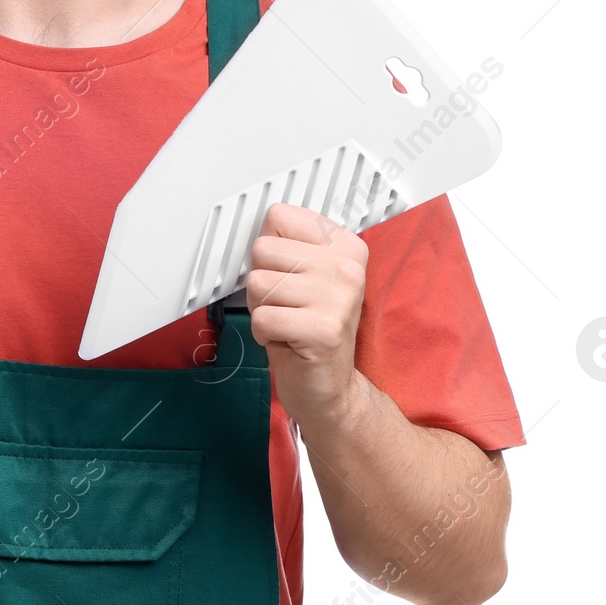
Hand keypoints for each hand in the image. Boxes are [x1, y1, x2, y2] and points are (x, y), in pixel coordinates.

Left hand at [244, 202, 368, 425]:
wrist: (329, 388)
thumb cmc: (309, 329)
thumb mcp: (305, 275)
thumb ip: (287, 244)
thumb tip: (261, 226)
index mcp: (346, 246)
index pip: (279, 216)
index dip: (270, 250)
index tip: (287, 272)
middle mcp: (347, 268)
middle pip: (263, 250)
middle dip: (262, 282)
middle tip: (287, 305)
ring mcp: (338, 298)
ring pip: (258, 284)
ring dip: (262, 309)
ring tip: (288, 322)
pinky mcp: (323, 330)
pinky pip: (261, 317)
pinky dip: (263, 333)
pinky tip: (288, 340)